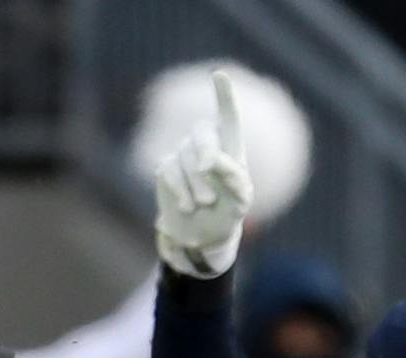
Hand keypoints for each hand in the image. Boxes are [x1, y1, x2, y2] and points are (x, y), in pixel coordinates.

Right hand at [154, 68, 251, 278]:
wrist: (203, 234)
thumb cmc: (229, 214)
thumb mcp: (240, 202)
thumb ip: (234, 180)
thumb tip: (212, 161)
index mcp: (230, 149)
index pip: (228, 118)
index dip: (223, 96)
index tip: (220, 75)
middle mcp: (206, 146)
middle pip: (202, 133)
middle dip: (205, 151)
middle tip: (210, 170)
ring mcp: (183, 155)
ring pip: (184, 156)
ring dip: (195, 183)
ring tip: (205, 203)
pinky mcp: (165, 168)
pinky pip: (168, 171)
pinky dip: (179, 190)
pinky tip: (187, 206)